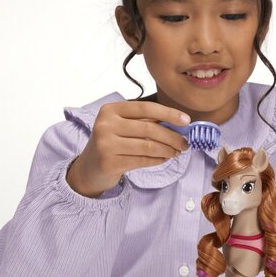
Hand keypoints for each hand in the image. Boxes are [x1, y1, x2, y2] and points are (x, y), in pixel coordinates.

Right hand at [67, 101, 190, 197]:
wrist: (89, 168)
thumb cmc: (112, 143)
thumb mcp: (122, 126)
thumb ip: (145, 121)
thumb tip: (178, 124)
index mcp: (110, 110)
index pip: (145, 108)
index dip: (168, 113)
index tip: (186, 121)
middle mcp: (106, 124)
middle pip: (149, 128)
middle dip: (172, 136)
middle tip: (185, 143)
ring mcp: (106, 144)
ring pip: (148, 146)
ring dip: (168, 150)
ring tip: (177, 152)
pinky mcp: (109, 162)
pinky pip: (142, 160)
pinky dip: (158, 160)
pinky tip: (165, 159)